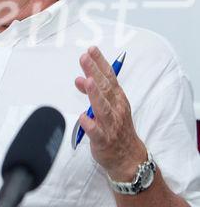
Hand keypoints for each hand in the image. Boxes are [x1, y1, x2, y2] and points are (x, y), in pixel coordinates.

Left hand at [75, 46, 146, 180]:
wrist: (129, 157)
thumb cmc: (117, 127)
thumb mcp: (108, 106)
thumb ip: (94, 91)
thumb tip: (79, 78)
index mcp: (117, 98)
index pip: (109, 76)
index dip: (100, 63)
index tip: (91, 50)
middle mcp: (116, 108)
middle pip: (105, 87)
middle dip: (94, 72)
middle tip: (84, 57)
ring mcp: (110, 124)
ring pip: (102, 108)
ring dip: (95, 94)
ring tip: (87, 81)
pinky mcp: (103, 140)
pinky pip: (96, 132)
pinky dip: (90, 124)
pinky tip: (83, 117)